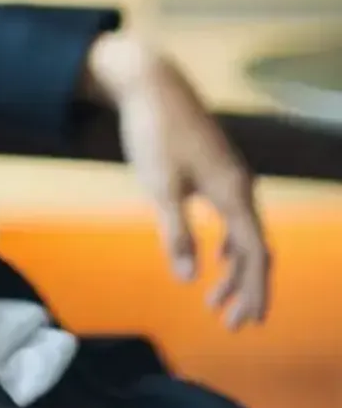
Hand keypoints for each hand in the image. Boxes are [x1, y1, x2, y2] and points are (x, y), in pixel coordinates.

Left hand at [83, 31, 270, 327]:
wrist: (151, 83)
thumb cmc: (154, 133)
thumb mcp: (160, 187)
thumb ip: (176, 233)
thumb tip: (188, 278)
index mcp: (233, 192)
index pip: (256, 253)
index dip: (254, 291)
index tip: (247, 323)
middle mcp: (240, 184)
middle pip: (254, 248)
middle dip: (246, 289)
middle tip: (231, 325)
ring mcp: (230, 175)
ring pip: (243, 233)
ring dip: (234, 270)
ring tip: (216, 303)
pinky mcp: (216, 167)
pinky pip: (233, 216)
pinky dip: (228, 244)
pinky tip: (217, 258)